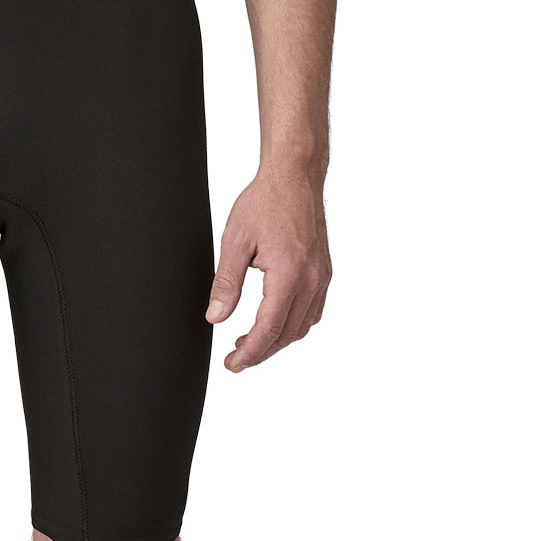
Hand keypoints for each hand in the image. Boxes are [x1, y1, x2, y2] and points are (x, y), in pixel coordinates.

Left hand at [206, 166, 330, 371]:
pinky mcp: (324, 271)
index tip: (232, 365)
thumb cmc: (265, 201)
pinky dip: (294, 324)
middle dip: (261, 352)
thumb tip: (215, 318)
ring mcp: (322, 277)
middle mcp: (311, 281)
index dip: (249, 354)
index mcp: (289, 276)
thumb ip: (226, 283)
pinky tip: (276, 320)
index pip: (268, 330)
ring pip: (302, 326)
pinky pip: (313, 310)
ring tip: (251, 342)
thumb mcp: (235, 241)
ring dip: (278, 340)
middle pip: (287, 335)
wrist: (295, 175)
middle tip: (236, 359)